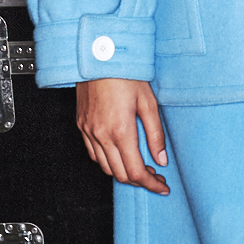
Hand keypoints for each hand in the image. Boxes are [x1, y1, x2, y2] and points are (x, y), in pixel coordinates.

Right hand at [76, 77, 169, 194]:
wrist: (99, 57)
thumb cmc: (124, 74)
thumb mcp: (149, 103)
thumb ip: (155, 135)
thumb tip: (161, 158)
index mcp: (120, 130)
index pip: (135, 172)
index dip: (151, 184)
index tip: (161, 186)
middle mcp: (101, 134)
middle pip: (120, 174)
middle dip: (140, 181)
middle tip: (156, 177)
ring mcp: (89, 131)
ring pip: (105, 167)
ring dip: (123, 173)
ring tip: (140, 167)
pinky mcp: (82, 125)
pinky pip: (93, 154)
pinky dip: (107, 161)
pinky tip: (120, 155)